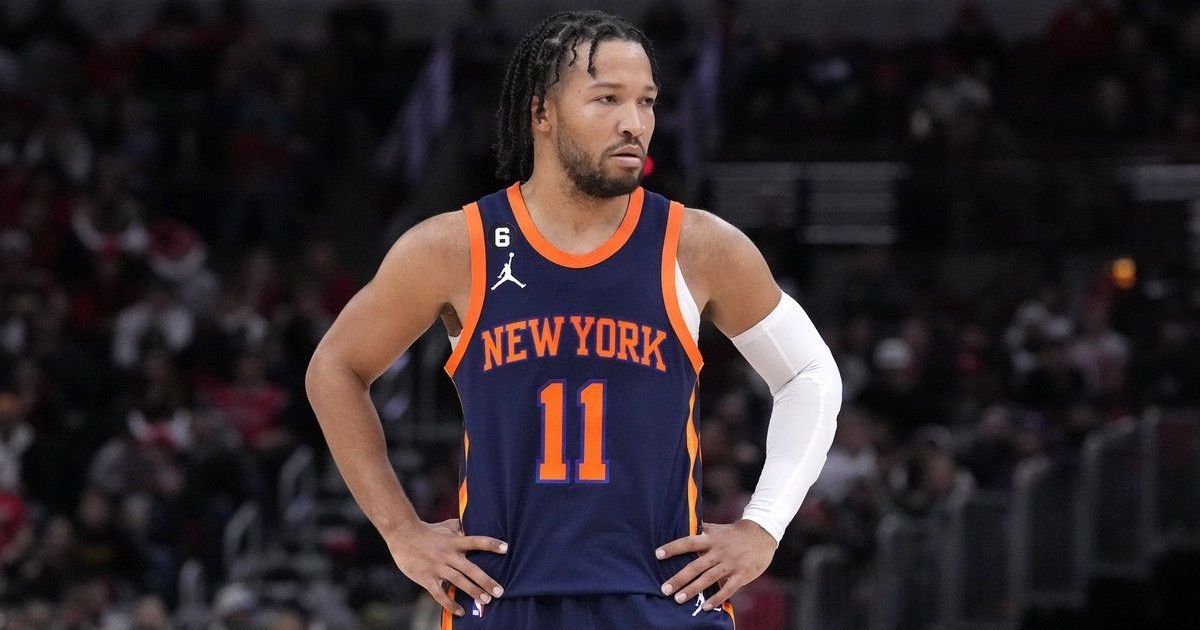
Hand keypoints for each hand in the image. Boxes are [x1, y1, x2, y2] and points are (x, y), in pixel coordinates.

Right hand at [385, 518, 507, 616]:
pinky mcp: (427, 579)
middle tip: (500, 591)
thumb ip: (461, 528)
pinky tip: (461, 611)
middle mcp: (448, 555)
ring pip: (459, 582)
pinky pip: (440, 594)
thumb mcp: (446, 526)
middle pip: (471, 569)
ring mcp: (438, 568)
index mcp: (455, 542)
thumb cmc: (428, 531)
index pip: (477, 541)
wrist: (403, 535)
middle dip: (486, 581)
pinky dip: (450, 604)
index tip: (506, 549)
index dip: (491, 544)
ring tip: (486, 601)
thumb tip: (474, 526)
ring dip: (473, 592)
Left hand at [655, 519, 777, 611]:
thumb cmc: (734, 533)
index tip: (657, 554)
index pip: (688, 542)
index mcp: (711, 539)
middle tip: (664, 589)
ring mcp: (730, 564)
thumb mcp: (717, 529)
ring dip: (693, 590)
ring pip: (708, 579)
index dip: (673, 548)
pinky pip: (727, 589)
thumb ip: (701, 530)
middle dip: (679, 578)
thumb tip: (682, 525)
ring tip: (678, 599)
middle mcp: (718, 552)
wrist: (762, 535)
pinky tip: (705, 607)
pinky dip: (716, 599)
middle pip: (695, 566)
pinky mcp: (741, 576)